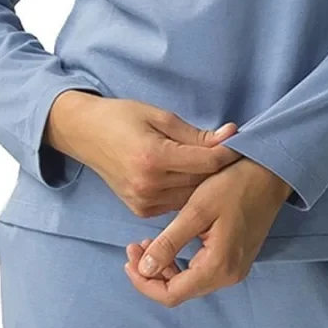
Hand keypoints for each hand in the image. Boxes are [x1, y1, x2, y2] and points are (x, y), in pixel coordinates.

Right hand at [45, 90, 238, 214]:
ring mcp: (144, 202)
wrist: (85, 135)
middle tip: (238, 157)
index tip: (242, 144)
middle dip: (220, 169)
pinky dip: (188, 193)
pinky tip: (194, 181)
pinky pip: (177, 204)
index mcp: (154, 157)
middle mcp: (149, 185)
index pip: (206, 161)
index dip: (228, 153)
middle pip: (201, 182)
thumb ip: (195, 134)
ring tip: (219, 169)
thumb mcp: (159, 116)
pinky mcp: (142, 211)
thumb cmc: (121, 118)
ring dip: (206, 184)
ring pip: (192, 198)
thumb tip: (230, 136)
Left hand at [124, 157, 291, 306]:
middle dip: (150, 275)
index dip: (144, 282)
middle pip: (178, 292)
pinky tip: (168, 245)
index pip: (171, 294)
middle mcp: (228, 276)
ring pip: (187, 285)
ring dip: (163, 270)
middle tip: (133, 248)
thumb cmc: (234, 186)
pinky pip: (199, 274)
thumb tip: (144, 269)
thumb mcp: (196, 210)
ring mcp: (234, 271)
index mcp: (218, 266)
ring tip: (146, 245)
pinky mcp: (234, 261)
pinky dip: (178, 265)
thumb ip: (169, 243)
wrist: (270, 174)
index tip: (129, 259)